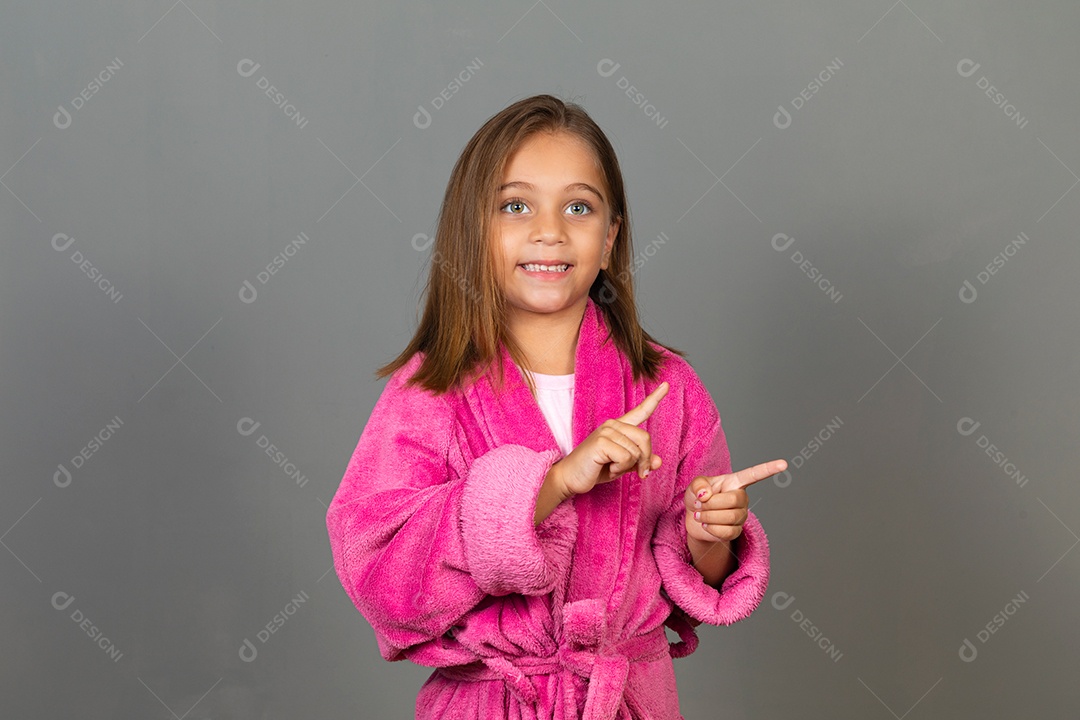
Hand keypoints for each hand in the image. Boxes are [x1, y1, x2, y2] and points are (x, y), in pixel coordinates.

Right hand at [551, 382, 669, 497]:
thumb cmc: (595, 470)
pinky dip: (620, 469)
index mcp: (619, 428)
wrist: (570, 478)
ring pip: (636, 451)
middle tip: (638, 473)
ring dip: (628, 466)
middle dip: (645, 459)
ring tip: (612, 468)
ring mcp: (606, 431)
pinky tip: (607, 468)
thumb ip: (640, 462)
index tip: (666, 385)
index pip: (640, 411)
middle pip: (645, 437)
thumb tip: (659, 461)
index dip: (655, 399)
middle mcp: (613, 425)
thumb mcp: (622, 466)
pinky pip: (626, 457)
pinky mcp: (601, 441)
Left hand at [684, 459, 786, 543]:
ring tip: (700, 515)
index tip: (783, 464)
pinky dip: (711, 529)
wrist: (694, 519)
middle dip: (711, 503)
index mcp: (735, 482)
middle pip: (734, 500)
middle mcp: (742, 498)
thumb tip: (706, 494)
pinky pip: (726, 532)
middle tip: (700, 504)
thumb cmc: (698, 497)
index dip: (768, 469)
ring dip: (708, 517)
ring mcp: (741, 516)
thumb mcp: (695, 485)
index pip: (754, 475)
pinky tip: (706, 525)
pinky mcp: (736, 531)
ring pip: (729, 517)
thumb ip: (699, 485)